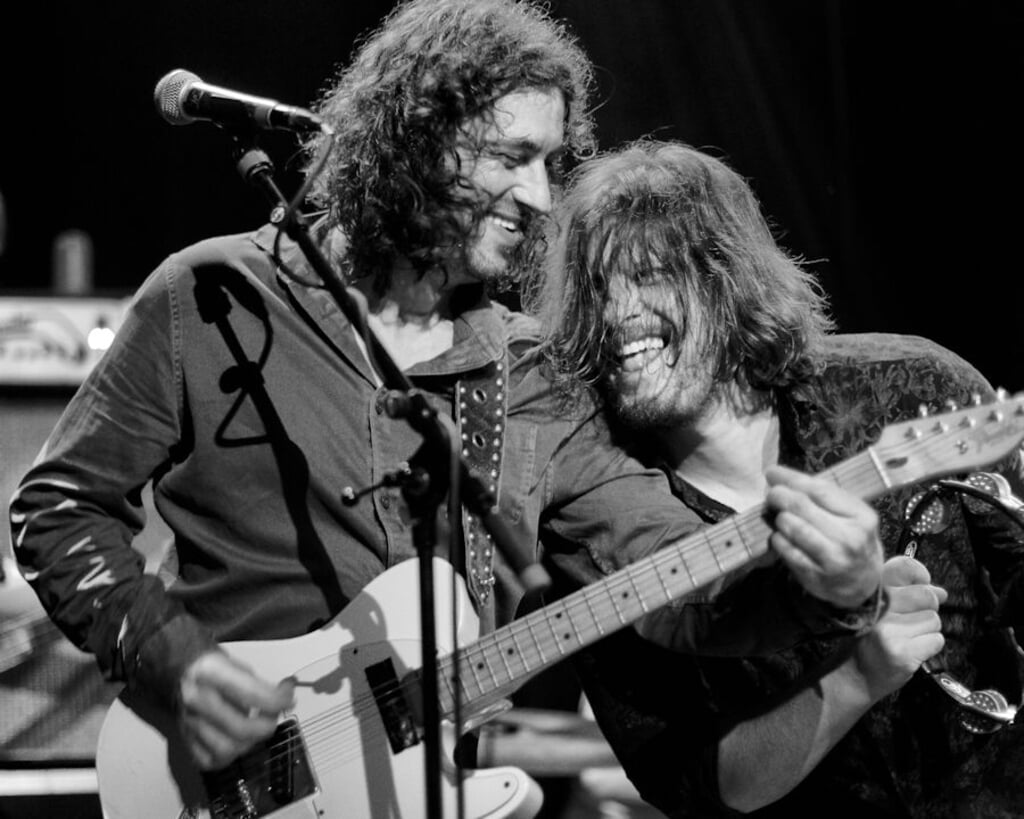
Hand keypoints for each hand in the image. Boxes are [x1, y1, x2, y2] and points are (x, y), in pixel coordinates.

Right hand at [177, 648, 295, 769]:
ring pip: (227, 750)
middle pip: (241, 728)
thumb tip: (283, 697)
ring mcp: (189, 722)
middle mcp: (198, 699)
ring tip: (256, 728)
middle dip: (267, 725)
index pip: (252, 694)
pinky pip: (210, 761)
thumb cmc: (211, 667)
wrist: (176, 672)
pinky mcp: (185, 739)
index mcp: (211, 673)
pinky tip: (237, 741)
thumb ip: (258, 683)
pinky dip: (229, 756)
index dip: (278, 699)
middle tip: (274, 714)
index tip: (289, 696)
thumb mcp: (235, 663)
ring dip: (250, 742)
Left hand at [764, 464, 882, 608]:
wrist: (863, 583)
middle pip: (801, 506)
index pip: (819, 490)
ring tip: (779, 516)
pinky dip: (778, 539)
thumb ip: (823, 495)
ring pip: (792, 527)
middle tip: (771, 494)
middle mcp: (849, 538)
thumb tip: (779, 476)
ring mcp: (833, 559)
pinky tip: (781, 536)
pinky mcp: (815, 576)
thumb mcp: (852, 515)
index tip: (772, 472)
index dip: (790, 478)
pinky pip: (786, 549)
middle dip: (779, 495)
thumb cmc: (852, 540)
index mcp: (861, 517)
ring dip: (779, 518)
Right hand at [851, 555, 946, 699]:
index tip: (921, 583)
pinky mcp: (903, 652)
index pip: (903, 567)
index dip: (919, 574)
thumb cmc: (870, 640)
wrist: (856, 675)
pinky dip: (929, 647)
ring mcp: (890, 630)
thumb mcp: (881, 610)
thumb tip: (941, 591)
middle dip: (927, 610)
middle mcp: (878, 607)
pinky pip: (936, 640)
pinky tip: (911, 651)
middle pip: (926, 596)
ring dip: (927, 631)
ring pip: (933, 620)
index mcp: (872, 592)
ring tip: (906, 639)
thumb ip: (909, 596)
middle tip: (909, 623)